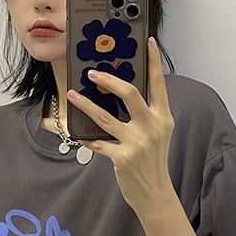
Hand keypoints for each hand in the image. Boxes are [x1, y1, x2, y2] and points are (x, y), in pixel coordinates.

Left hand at [66, 37, 175, 215]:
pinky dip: (86, 137)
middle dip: (108, 80)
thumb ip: (145, 114)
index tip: (148, 42)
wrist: (155, 193)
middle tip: (93, 73)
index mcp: (162, 118)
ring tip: (73, 94)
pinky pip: (98, 142)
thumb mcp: (156, 134)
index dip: (153, 61)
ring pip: (106, 116)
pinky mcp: (122, 158)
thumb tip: (119, 92)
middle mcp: (152, 127)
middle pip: (130, 94)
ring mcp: (137, 143)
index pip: (159, 84)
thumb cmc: (152, 161)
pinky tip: (78, 133)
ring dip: (86, 104)